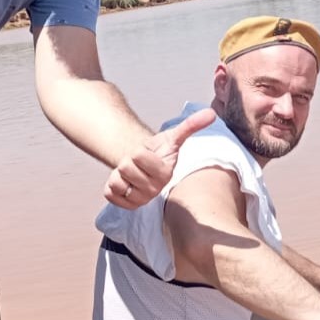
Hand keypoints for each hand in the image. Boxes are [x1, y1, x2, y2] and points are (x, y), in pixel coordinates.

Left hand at [104, 108, 218, 207]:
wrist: (145, 165)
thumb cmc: (160, 151)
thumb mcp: (173, 136)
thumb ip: (190, 125)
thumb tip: (211, 114)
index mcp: (166, 173)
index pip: (138, 155)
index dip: (139, 152)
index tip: (149, 155)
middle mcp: (155, 190)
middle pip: (125, 167)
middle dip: (128, 161)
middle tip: (139, 164)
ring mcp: (140, 200)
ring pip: (116, 182)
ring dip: (119, 174)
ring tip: (133, 174)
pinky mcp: (126, 206)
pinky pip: (109, 193)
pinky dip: (112, 185)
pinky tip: (125, 184)